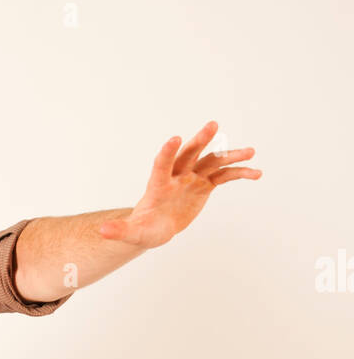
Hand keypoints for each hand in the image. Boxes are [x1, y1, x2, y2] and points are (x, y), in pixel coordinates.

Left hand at [98, 121, 261, 247]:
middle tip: (212, 125)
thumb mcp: (132, 233)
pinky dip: (239, 174)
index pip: (162, 164)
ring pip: (212, 162)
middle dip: (200, 141)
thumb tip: (102, 232)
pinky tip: (257, 174)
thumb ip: (120, 230)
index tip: (173, 139)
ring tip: (251, 152)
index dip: (167, 153)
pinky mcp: (204, 185)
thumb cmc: (143, 229)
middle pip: (189, 154)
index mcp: (158, 184)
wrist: (156, 227)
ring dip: (230, 156)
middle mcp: (177, 176)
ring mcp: (192, 178)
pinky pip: (224, 177)